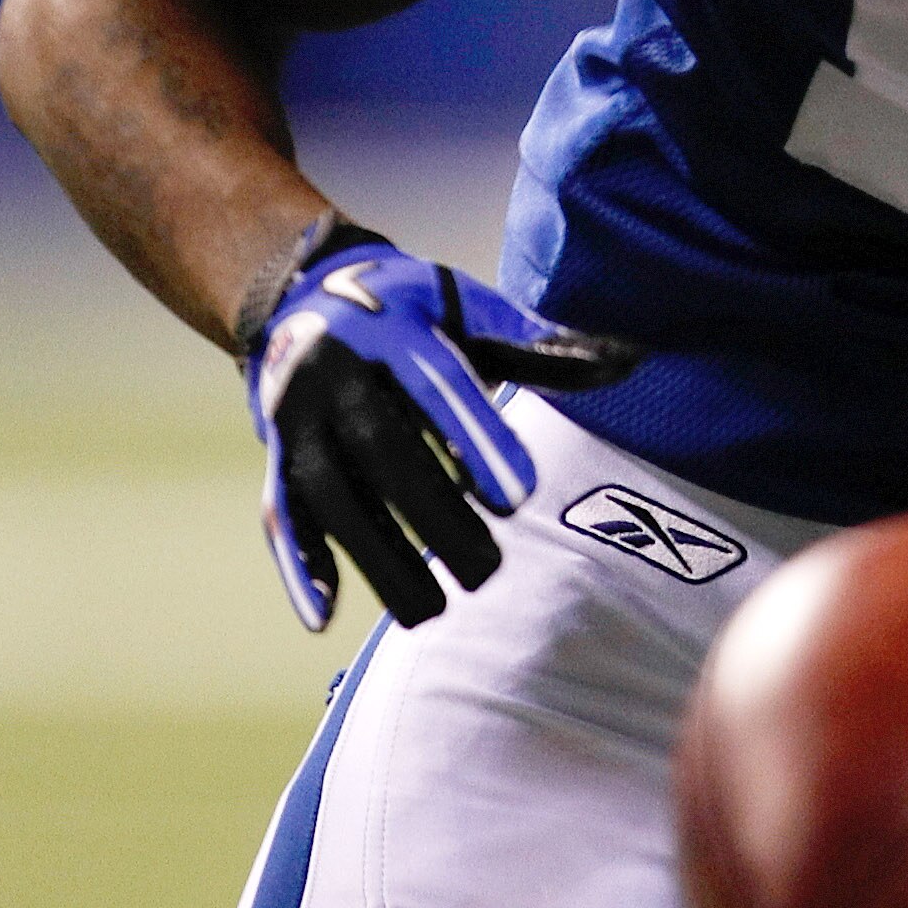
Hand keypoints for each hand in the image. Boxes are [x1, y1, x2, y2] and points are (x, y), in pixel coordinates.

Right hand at [244, 219, 638, 632]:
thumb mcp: (472, 310)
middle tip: (488, 569)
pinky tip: (325, 618)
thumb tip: (630, 361)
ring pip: (330, 493)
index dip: (476, 439)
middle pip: (381, 450)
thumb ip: (542, 345)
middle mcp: (337, 372)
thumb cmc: (412, 306)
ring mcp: (298, 417)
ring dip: (376, 556)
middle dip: (433, 513)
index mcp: (395, 331)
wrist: (302, 290)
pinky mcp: (276, 453)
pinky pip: (281, 512)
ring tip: (431, 610)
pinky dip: (299, 563)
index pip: (437, 387)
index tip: (520, 497)